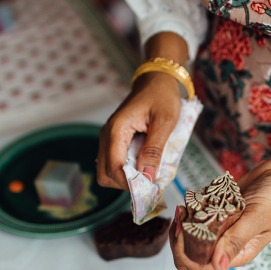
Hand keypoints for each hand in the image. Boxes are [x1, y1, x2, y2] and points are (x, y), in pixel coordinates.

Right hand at [97, 32, 187, 190]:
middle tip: (149, 183)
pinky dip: (127, 171)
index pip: (114, 167)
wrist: (156, 80)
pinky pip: (114, 163)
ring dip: (126, 179)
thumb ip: (154, 150)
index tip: (149, 190)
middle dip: (126, 184)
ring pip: (108, 171)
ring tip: (148, 173)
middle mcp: (107, 135)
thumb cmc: (162, 96)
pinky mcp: (114, 140)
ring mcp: (108, 138)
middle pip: (105, 174)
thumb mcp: (164, 122)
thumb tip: (148, 178)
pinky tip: (144, 166)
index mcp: (117, 129)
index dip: (130, 183)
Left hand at [170, 129, 270, 269]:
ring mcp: (221, 226)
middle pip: (191, 252)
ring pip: (191, 233)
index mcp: (237, 253)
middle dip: (179, 238)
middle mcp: (226, 242)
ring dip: (182, 222)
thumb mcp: (256, 219)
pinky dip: (190, 208)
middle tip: (180, 218)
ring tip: (183, 207)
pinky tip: (190, 199)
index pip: (201, 265)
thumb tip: (219, 268)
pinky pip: (196, 214)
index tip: (182, 232)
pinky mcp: (218, 210)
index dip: (185, 254)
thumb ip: (236, 241)